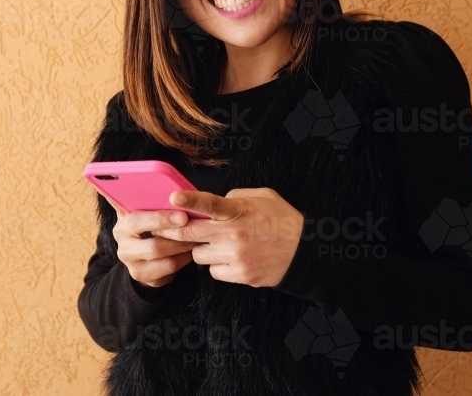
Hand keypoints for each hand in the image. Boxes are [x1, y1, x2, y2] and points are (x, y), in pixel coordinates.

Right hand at [101, 193, 197, 288]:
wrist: (145, 263)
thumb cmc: (154, 230)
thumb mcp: (150, 213)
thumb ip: (154, 200)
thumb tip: (174, 184)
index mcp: (124, 215)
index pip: (131, 206)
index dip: (151, 204)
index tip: (171, 198)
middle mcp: (121, 235)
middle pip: (141, 225)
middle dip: (166, 220)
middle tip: (186, 217)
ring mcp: (128, 256)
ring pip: (156, 249)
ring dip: (178, 242)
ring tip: (195, 236)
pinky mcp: (139, 273)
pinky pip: (165, 266)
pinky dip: (181, 258)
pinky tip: (190, 252)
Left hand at [151, 188, 303, 287]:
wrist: (304, 252)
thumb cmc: (282, 220)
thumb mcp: (262, 196)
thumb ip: (234, 196)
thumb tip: (213, 202)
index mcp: (239, 211)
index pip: (211, 203)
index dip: (190, 200)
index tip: (173, 197)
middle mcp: (235, 234)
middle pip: (190, 234)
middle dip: (174, 231)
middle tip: (166, 229)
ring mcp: (237, 256)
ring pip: (198, 255)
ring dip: (201, 249)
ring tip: (217, 244)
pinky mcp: (241, 275)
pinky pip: (213, 272)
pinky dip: (216, 266)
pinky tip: (229, 258)